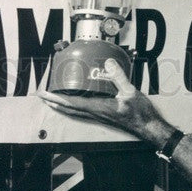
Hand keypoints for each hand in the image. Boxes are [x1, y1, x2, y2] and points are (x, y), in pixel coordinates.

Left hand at [39, 58, 157, 138]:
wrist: (149, 127)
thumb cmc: (141, 113)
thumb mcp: (130, 92)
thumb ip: (118, 77)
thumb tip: (108, 63)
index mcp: (99, 108)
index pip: (72, 104)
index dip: (56, 99)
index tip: (45, 94)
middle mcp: (96, 114)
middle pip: (69, 109)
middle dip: (54, 103)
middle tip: (42, 95)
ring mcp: (100, 116)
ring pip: (75, 112)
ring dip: (62, 105)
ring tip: (53, 98)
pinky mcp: (104, 115)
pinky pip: (84, 111)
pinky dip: (74, 106)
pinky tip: (75, 100)